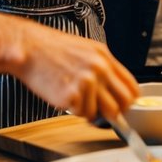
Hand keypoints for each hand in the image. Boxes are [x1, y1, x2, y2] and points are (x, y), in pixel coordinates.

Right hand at [16, 22, 137, 122]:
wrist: (30, 47)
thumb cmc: (53, 49)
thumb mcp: (87, 49)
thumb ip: (103, 67)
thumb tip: (114, 88)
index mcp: (105, 58)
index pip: (132, 87)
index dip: (129, 102)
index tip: (124, 107)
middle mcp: (100, 70)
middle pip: (122, 104)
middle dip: (114, 112)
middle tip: (102, 112)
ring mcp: (86, 83)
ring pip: (100, 113)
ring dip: (89, 110)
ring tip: (75, 96)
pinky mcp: (71, 96)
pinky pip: (81, 114)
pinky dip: (74, 110)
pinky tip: (64, 96)